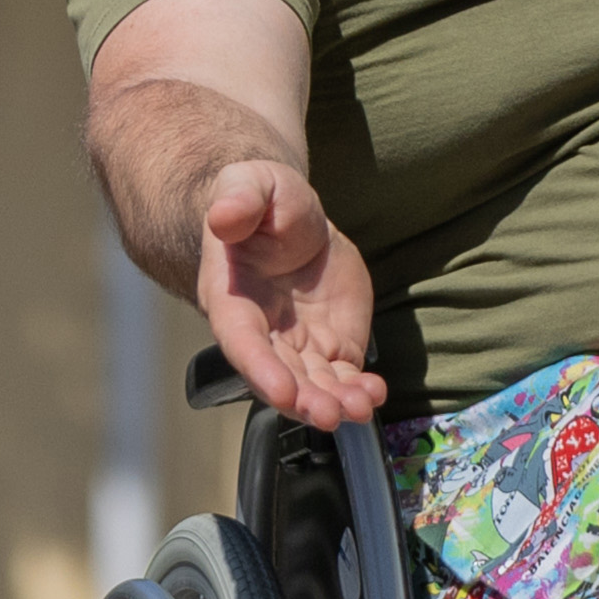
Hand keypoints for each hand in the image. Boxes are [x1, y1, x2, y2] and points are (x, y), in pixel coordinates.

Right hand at [190, 162, 383, 430]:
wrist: (287, 216)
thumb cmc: (259, 199)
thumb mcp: (251, 185)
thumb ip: (239, 200)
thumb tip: (223, 216)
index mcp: (232, 299)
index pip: (242, 342)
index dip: (261, 370)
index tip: (282, 392)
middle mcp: (262, 333)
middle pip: (279, 377)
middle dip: (303, 400)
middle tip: (329, 414)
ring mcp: (297, 345)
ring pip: (313, 386)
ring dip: (334, 402)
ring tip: (361, 407)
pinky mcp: (331, 345)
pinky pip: (343, 376)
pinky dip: (359, 390)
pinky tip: (374, 394)